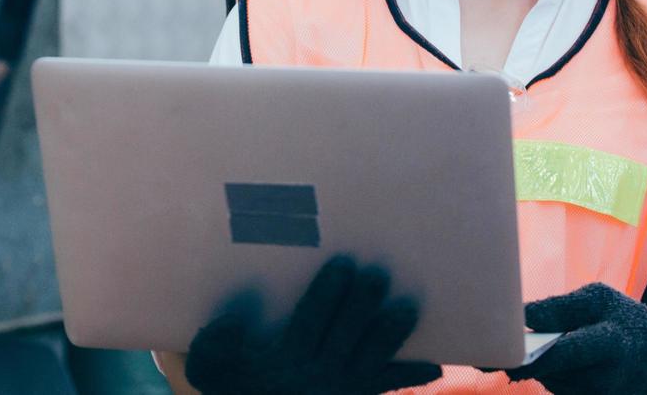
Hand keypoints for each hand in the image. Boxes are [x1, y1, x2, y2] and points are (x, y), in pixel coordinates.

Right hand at [183, 255, 442, 394]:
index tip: (341, 264)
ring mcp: (343, 388)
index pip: (310, 322)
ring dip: (390, 336)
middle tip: (377, 275)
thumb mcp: (211, 365)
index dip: (327, 294)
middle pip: (345, 336)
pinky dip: (410, 374)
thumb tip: (233, 321)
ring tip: (408, 309)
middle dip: (361, 306)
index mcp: (285, 360)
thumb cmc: (238, 379)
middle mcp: (319, 375)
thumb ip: (214, 344)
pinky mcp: (357, 394)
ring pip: (372, 360)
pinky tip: (434, 363)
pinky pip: (386, 384)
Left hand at [503, 283, 646, 394]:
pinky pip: (557, 386)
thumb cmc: (622, 318)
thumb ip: (560, 307)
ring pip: (549, 380)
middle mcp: (604, 377)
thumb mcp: (597, 299)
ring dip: (536, 363)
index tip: (502, 354)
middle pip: (550, 372)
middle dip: (522, 360)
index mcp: (609, 343)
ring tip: (535, 343)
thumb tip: (521, 315)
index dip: (531, 356)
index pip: (564, 354)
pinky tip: (550, 356)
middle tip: (488, 352)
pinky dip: (547, 371)